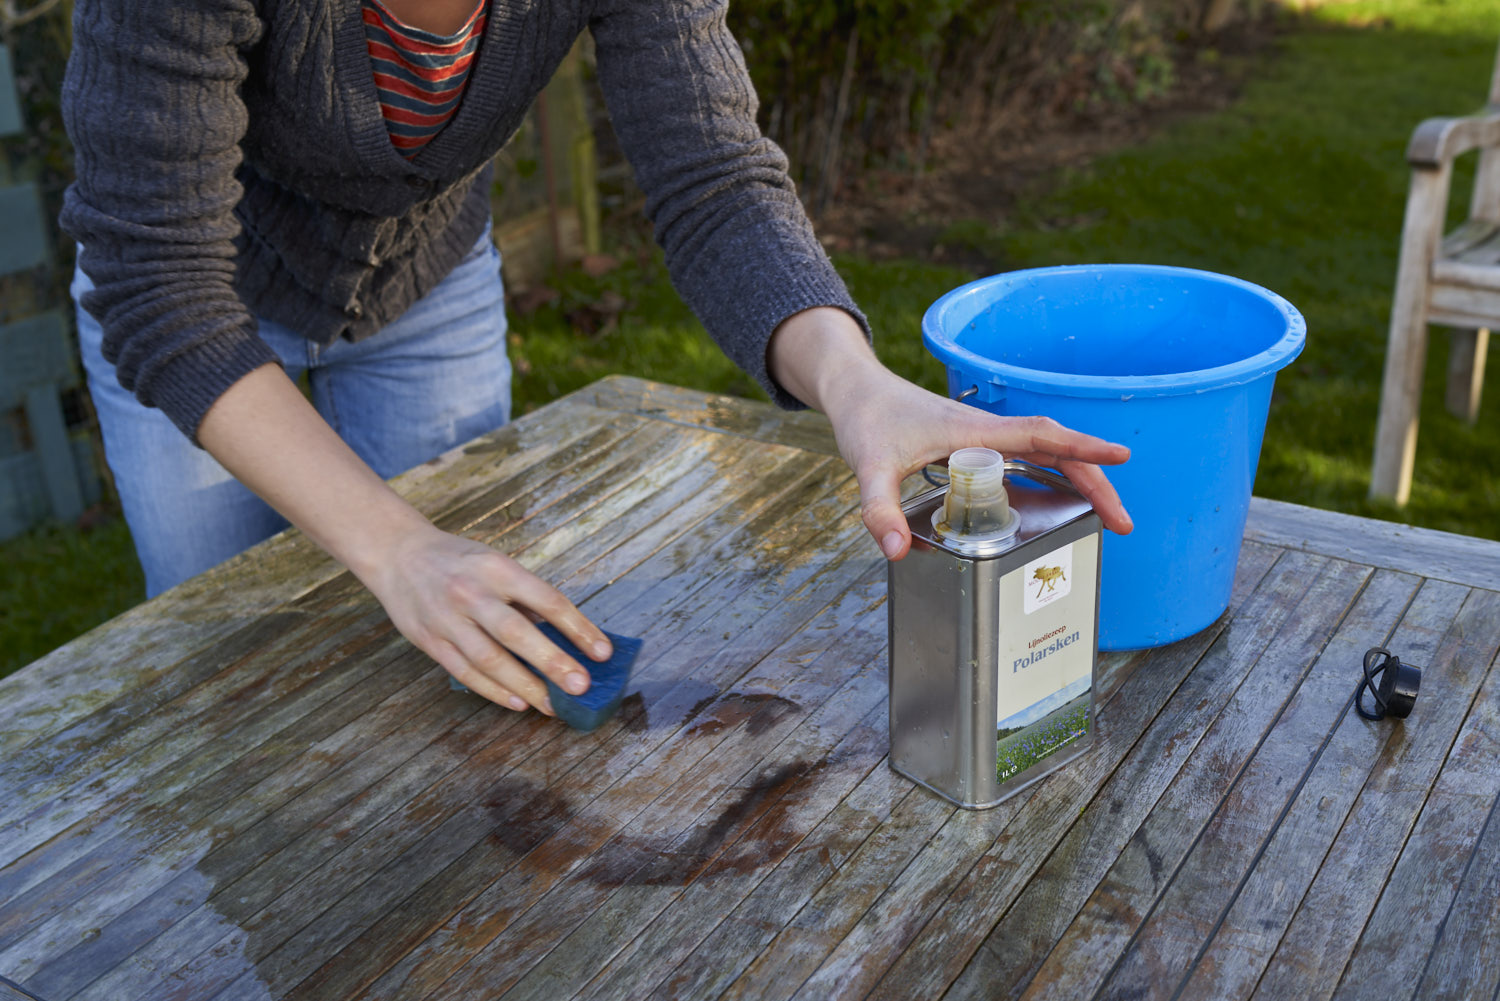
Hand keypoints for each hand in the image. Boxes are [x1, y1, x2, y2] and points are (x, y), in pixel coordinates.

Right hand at [365, 523, 612, 712]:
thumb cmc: (460, 561)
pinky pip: (465, 672)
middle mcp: (472, 593)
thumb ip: (526, 597)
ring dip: (525, 685)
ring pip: (490, 660)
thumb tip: (566, 637)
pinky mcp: (430, 641)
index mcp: (498, 569)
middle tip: (581, 686)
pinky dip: (493, 690)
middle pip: (516, 633)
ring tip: (553, 706)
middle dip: (552, 662)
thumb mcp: (496, 563)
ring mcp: (447, 619)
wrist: (398, 554)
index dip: (578, 628)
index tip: (603, 652)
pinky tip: (519, 702)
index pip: (547, 600)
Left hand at [767, 308, 1132, 560]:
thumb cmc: (866, 419)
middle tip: (1123, 523)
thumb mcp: (868, 466)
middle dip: (1094, 482)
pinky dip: (1052, 477)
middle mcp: (986, 432)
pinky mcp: (975, 446)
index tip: (1122, 457)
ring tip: (1107, 518)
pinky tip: (1060, 503)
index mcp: (973, 431)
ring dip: (1079, 481)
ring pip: (1046, 455)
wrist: (856, 389)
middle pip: (1056, 451)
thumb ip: (879, 509)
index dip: (1081, 446)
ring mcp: (984, 438)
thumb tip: (897, 551)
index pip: (1040, 436)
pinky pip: (1026, 460)